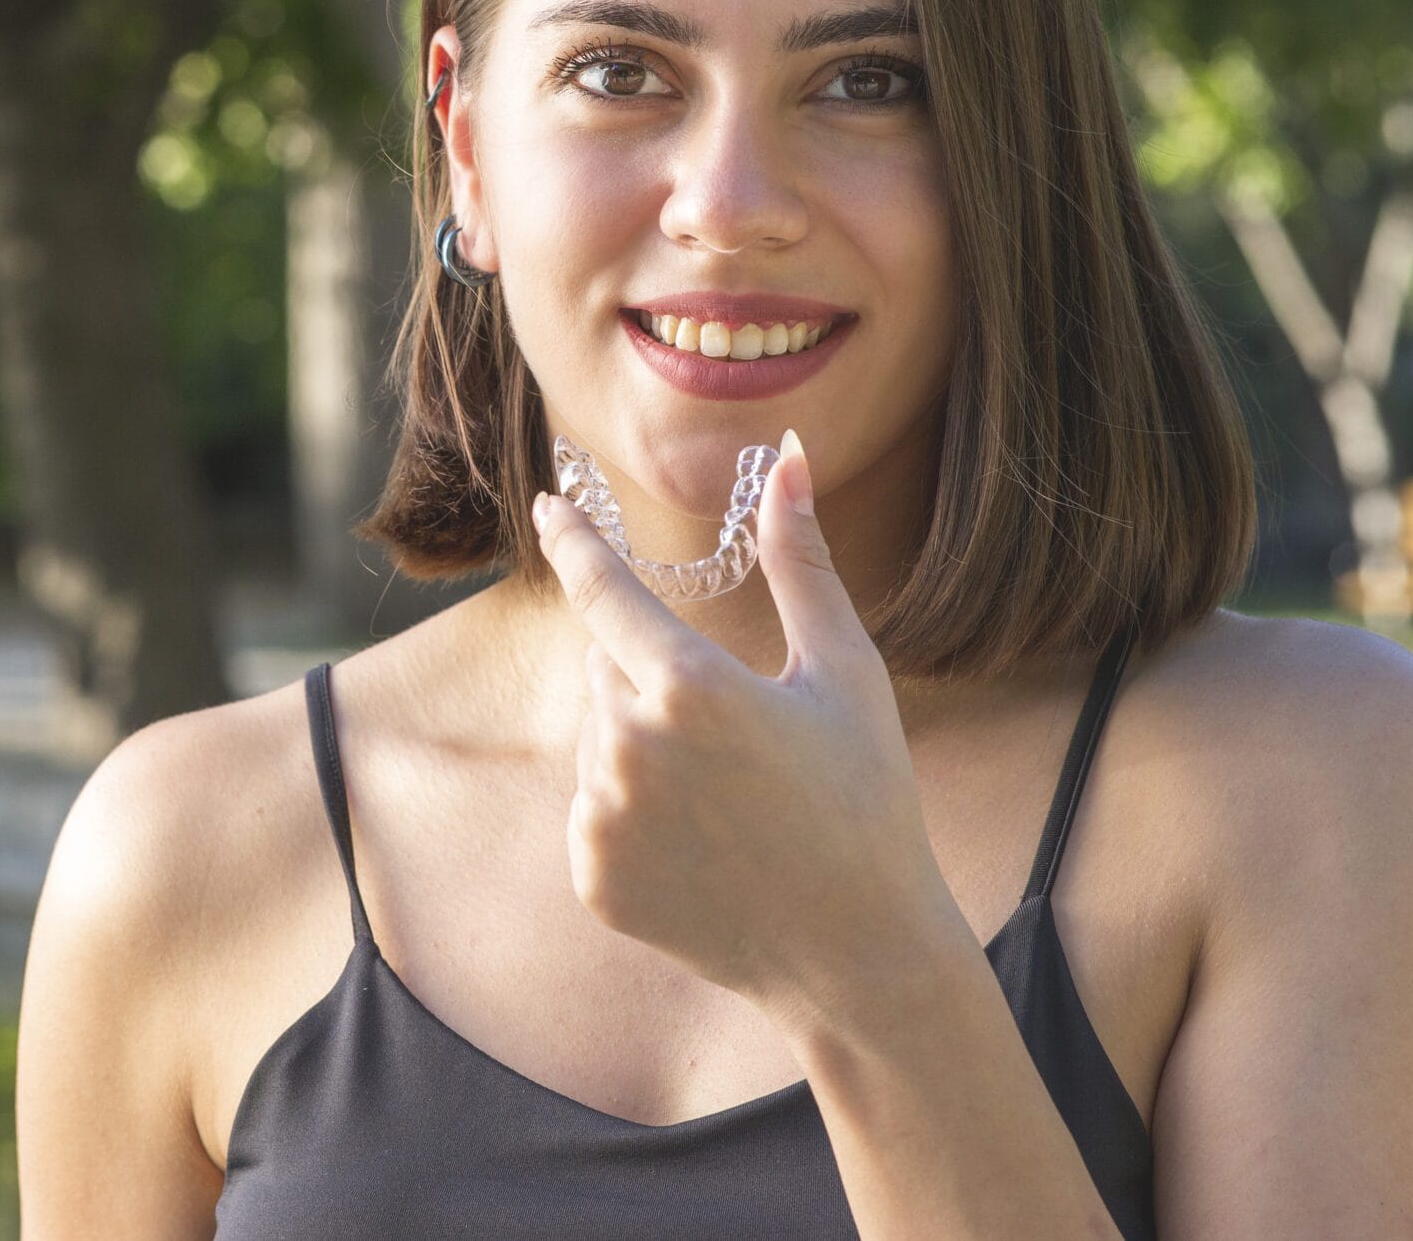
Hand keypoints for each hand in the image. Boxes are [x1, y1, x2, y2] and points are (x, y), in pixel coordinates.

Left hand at [533, 428, 970, 1038]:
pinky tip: (702, 846)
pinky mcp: (592, 875)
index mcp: (689, 687)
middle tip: (735, 736)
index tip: (547, 504)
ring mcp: (603, 819)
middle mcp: (629, 749)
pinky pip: (594, 810)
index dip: (572, 540)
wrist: (858, 951)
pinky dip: (635, 814)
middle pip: (607, 671)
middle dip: (654, 680)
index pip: (603, 589)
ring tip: (727, 799)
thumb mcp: (844, 670)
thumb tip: (790, 460)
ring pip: (599, 740)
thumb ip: (800, 561)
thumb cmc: (865, 798)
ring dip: (642, 748)